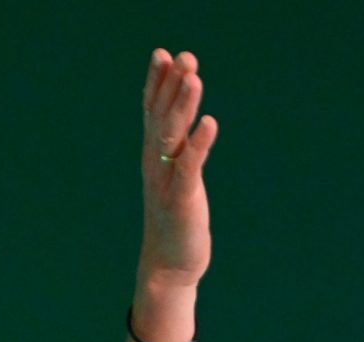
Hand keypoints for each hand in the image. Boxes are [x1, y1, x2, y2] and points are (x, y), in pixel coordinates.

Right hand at [138, 49, 218, 288]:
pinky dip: (199, 144)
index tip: (164, 55)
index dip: (158, 83)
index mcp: (154, 156)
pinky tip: (210, 123)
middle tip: (182, 56)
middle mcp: (156, 163)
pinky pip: (190, 166)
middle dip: (172, 85)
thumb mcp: (177, 181)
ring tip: (194, 78)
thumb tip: (185, 128)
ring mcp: (167, 180)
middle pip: (161, 116)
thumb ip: (181, 153)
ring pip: (173, 135)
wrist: (169, 264)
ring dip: (184, 105)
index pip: (152, 111)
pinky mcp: (182, 199)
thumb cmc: (177, 220)